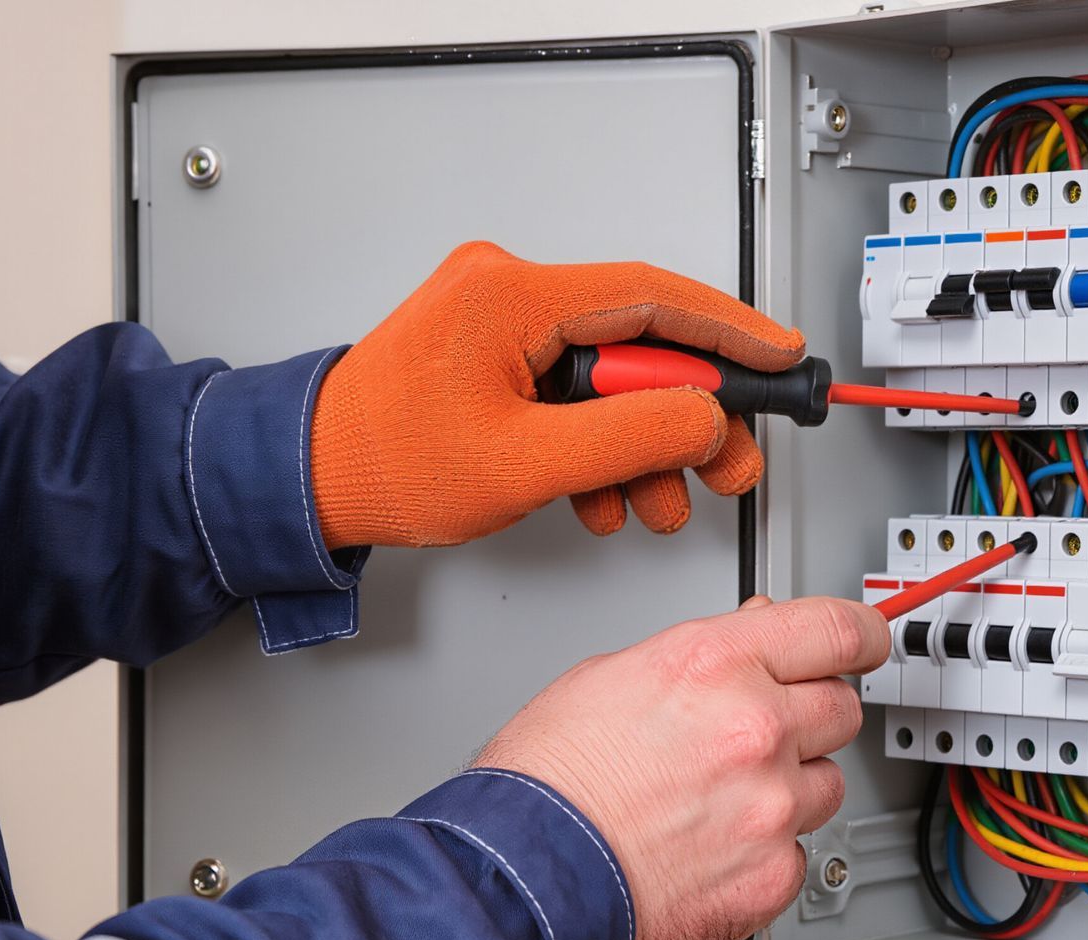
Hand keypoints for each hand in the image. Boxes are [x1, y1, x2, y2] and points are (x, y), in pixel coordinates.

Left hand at [310, 241, 804, 547]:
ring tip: (656, 500)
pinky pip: (574, 391)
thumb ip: (630, 436)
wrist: (306, 482)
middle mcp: (506, 291)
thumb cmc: (382, 464)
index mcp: (510, 295)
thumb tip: (706, 416)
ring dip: (642, 443)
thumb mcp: (526, 463)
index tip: (781, 358)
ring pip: (611, 377)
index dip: (731, 331)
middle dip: (688, 414)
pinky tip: (603, 492)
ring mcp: (499, 322)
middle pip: (640, 342)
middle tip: (727, 464)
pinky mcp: (494, 356)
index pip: (653, 297)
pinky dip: (598, 444)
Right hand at [473, 595, 890, 939]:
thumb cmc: (545, 781)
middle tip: (758, 734)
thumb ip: (703, 653)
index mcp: (717, 665)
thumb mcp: (612, 674)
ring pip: (826, 785)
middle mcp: (756, 729)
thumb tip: (754, 634)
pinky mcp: (770, 876)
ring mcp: (770, 806)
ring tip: (718, 800)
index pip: (838, 630)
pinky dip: (766, 852)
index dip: (863, 635)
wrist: (521, 878)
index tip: (868, 641)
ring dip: (789, 787)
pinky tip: (712, 848)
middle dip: (809, 715)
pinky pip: (799, 852)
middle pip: (841, 707)